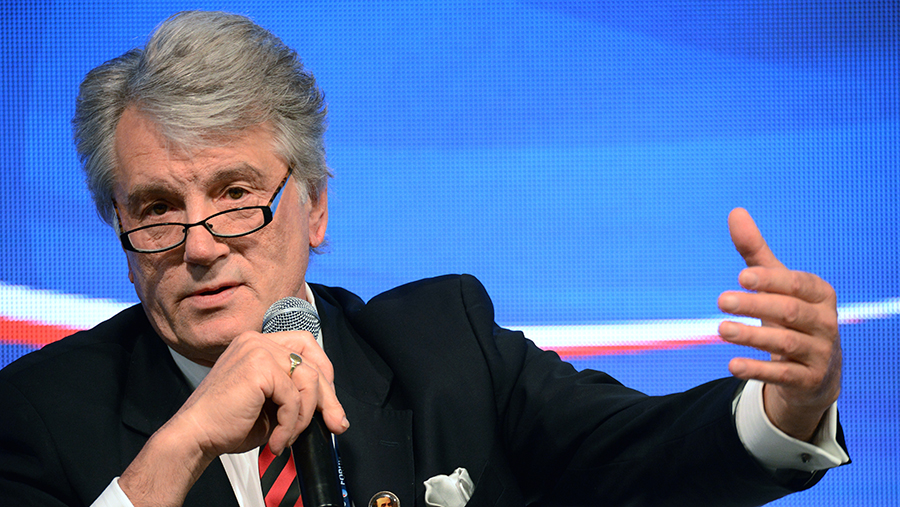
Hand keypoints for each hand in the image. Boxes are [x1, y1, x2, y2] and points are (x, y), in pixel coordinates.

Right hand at [119, 329, 347, 505]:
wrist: (195, 436)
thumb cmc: (228, 424)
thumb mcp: (270, 402)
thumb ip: (296, 393)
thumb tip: (335, 409)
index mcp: (258, 343)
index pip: (306, 345)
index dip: (324, 372)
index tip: (330, 402)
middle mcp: (257, 340)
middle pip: (313, 361)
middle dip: (328, 397)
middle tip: (336, 423)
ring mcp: (257, 350)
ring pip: (308, 380)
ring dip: (305, 415)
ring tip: (289, 437)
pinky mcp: (258, 367)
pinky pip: (293, 398)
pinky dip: (290, 424)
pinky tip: (277, 441)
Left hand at [717, 208, 841, 441]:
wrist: (815, 372)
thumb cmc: (790, 316)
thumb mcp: (776, 285)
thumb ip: (756, 253)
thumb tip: (735, 211)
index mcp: (820, 294)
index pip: (797, 283)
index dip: (771, 280)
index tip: (741, 276)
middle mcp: (825, 322)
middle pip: (790, 311)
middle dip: (755, 305)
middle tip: (720, 300)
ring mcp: (820, 353)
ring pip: (785, 343)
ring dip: (752, 337)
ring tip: (720, 329)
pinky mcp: (808, 380)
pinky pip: (783, 374)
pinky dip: (757, 370)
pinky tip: (731, 366)